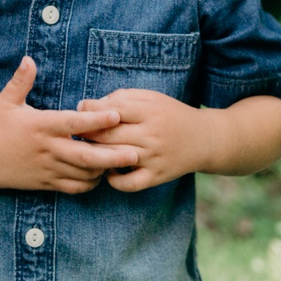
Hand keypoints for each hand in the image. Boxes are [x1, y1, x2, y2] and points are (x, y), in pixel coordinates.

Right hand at [0, 58, 143, 193]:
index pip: (73, 123)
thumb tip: (29, 58)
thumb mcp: (6, 102)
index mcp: (40, 126)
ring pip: (83, 175)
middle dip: (113, 156)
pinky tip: (100, 174)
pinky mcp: (46, 183)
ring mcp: (47, 169)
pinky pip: (73, 188)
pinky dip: (90, 184)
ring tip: (123, 162)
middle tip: (136, 152)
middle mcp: (46, 149)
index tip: (117, 115)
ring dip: (104, 170)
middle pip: (85, 157)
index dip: (96, 119)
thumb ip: (21, 81)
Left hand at [77, 89, 216, 192]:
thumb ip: (123, 97)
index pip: (112, 111)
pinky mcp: (157, 176)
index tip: (79, 110)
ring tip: (87, 150)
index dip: (90, 110)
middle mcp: (151, 135)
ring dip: (94, 155)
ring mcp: (154, 158)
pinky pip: (128, 184)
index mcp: (150, 112)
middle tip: (76, 132)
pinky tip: (108, 171)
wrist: (205, 139)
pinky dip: (113, 180)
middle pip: (108, 136)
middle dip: (86, 133)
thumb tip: (90, 105)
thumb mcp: (152, 98)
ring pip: (113, 158)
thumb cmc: (171, 115)